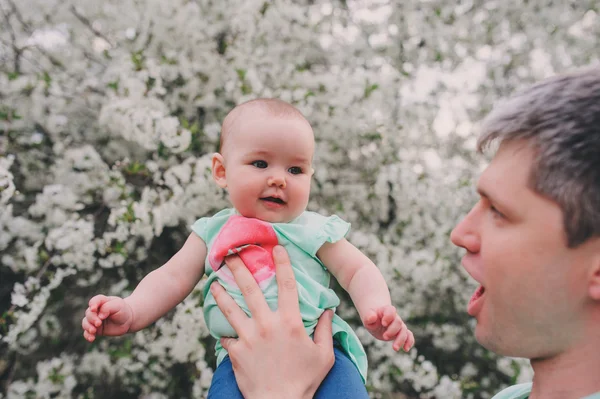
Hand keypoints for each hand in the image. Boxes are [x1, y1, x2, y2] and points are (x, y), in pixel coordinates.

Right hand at [82, 295, 132, 341]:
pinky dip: (87, 335)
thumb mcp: (118, 306)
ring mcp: (94, 320)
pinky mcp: (95, 329)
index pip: (95, 301)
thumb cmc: (122, 310)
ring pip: (85, 322)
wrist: (127, 320)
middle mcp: (96, 311)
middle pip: (89, 313)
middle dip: (92, 318)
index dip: (93, 304)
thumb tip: (99, 316)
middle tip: (98, 323)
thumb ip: (108, 308)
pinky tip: (91, 338)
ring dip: (88, 327)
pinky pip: (87, 333)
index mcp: (102, 302)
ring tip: (93, 331)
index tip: (93, 309)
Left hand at [210, 245, 334, 398]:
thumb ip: (325, 330)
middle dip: (240, 267)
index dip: (282, 263)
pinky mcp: (236, 351)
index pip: (287, 285)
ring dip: (221, 292)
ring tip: (213, 282)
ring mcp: (249, 337)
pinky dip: (221, 328)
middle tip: (231, 254)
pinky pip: (225, 335)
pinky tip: (216, 321)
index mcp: (290, 322)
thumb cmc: (305, 380)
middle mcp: (267, 324)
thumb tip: (328, 310)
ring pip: (230, 308)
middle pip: (250, 288)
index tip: (277, 248)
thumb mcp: (324, 355)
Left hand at [363, 305, 414, 351]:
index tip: (383, 323)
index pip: (391, 311)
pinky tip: (406, 349)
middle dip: (392, 331)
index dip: (389, 317)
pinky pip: (409, 336)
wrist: (377, 321)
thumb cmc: (372, 318)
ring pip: (404, 331)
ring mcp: (399, 325)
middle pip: (398, 322)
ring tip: (395, 348)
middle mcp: (395, 317)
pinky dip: (409, 341)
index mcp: (386, 310)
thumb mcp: (367, 317)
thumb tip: (372, 317)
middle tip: (384, 337)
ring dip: (400, 339)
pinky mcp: (401, 332)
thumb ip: (368, 316)